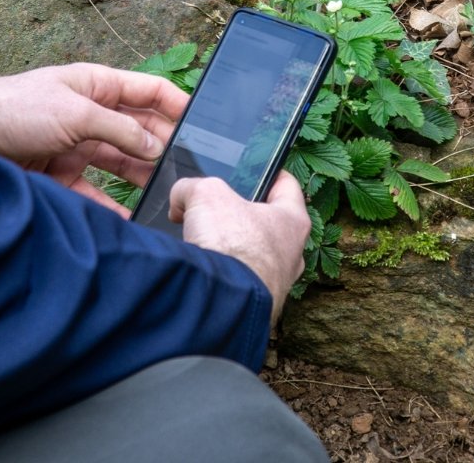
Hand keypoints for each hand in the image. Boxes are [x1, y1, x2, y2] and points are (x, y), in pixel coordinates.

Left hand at [0, 64, 189, 215]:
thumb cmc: (16, 108)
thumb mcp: (75, 114)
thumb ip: (119, 129)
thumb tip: (155, 145)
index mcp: (98, 86)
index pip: (150, 92)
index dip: (178, 105)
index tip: (205, 125)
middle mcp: (91, 114)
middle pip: (139, 131)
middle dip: (164, 148)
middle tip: (190, 170)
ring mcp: (77, 144)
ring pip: (120, 163)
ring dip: (142, 178)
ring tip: (167, 196)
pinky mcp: (60, 174)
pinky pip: (95, 192)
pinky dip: (112, 205)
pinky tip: (130, 218)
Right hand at [168, 172, 309, 322]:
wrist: (221, 302)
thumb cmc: (230, 246)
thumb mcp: (205, 195)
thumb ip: (192, 187)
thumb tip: (180, 200)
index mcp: (293, 220)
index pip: (286, 184)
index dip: (267, 172)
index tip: (253, 169)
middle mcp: (292, 253)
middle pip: (267, 221)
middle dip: (239, 214)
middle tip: (216, 206)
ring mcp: (275, 282)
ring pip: (253, 254)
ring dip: (231, 246)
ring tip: (204, 239)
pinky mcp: (256, 303)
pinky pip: (239, 280)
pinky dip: (223, 272)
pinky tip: (204, 267)